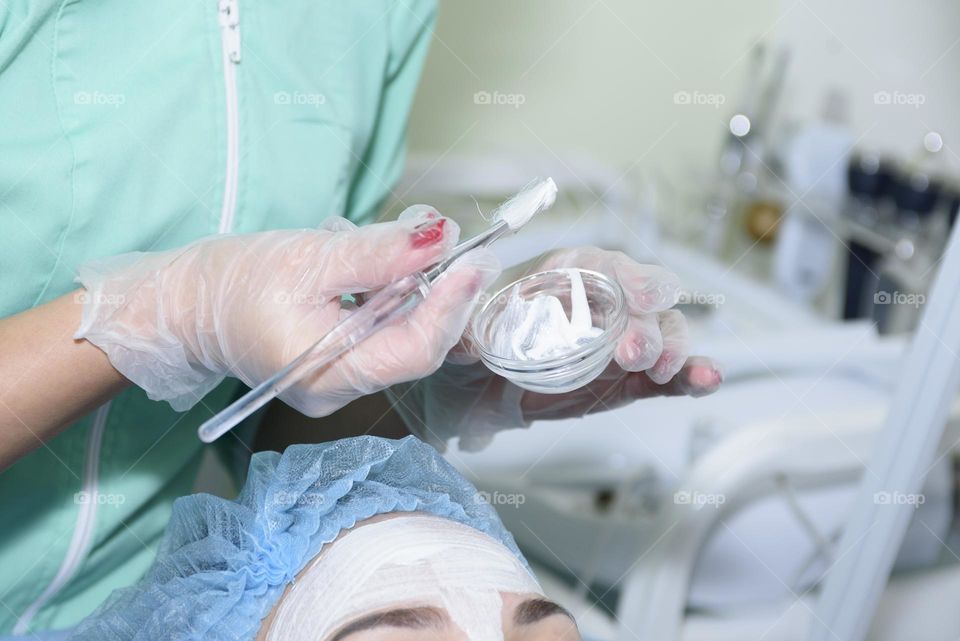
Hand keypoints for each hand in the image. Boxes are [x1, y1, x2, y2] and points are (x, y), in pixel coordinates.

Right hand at [75, 208, 500, 415]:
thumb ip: (379, 253)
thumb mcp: (310, 258)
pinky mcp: (339, 360)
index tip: (473, 259)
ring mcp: (341, 378)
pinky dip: (390, 290)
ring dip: (414, 281)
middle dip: (438, 287)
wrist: (187, 305)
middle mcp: (341, 388)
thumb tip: (442, 238)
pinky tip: (375, 259)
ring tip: (402, 236)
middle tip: (449, 238)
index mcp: (330, 375)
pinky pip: (383, 327)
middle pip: (415, 341)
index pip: (415, 350)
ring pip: (402, 329)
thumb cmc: (234, 283)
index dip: (450, 304)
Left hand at [388, 247, 721, 450]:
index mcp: (562, 277)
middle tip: (635, 350)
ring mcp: (620, 341)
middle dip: (646, 319)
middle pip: (641, 298)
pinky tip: (708, 381)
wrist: (473, 393)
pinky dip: (691, 377)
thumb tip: (462, 310)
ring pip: (663, 333)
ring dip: (671, 348)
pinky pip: (669, 376)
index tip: (636, 292)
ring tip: (661, 370)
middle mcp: (600, 303)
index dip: (626, 274)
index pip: (603, 264)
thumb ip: (463, 321)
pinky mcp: (630, 380)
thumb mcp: (459, 330)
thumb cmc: (471, 347)